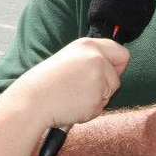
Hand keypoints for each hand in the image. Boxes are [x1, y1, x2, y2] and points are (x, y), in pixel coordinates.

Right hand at [12, 38, 129, 128]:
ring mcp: (98, 79)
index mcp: (88, 45)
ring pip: (109, 94)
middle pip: (116, 77)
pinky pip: (100, 108)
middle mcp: (96, 59)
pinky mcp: (96, 98)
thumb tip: (112, 68)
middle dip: (104, 86)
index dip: (117, 65)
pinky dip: (89, 110)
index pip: (121, 53)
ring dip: (95, 99)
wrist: (33, 100)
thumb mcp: (69, 58)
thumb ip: (90, 59)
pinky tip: (73, 104)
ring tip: (73, 95)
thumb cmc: (47, 82)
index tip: (107, 72)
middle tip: (80, 87)